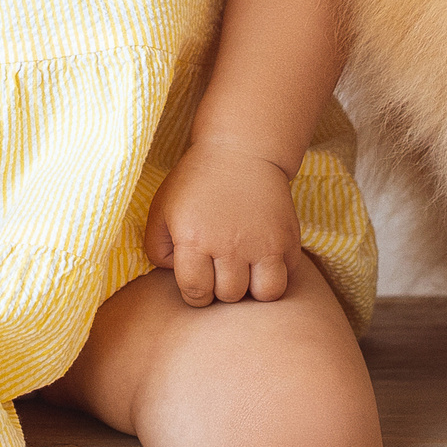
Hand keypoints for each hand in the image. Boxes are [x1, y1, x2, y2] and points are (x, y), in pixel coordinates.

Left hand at [143, 141, 301, 307]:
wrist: (241, 150)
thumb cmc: (196, 183)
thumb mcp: (161, 210)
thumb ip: (157, 250)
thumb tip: (176, 276)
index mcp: (194, 239)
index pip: (196, 292)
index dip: (195, 292)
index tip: (199, 280)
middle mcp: (230, 244)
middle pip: (230, 295)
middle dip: (222, 288)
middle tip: (220, 268)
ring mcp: (264, 242)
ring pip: (266, 293)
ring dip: (254, 288)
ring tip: (245, 271)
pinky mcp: (288, 238)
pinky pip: (287, 275)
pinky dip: (276, 272)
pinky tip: (262, 256)